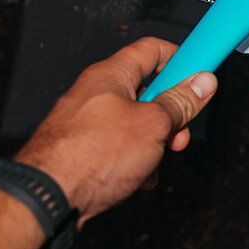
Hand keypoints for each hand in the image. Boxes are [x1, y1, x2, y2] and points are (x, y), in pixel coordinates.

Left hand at [14, 38, 215, 222]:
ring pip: (134, 124)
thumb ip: (180, 102)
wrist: (47, 198)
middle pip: (147, 91)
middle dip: (170, 115)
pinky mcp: (79, 150)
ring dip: (153, 144)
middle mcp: (95, 94)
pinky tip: (135, 179)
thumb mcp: (153, 125)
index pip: (152, 49)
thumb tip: (202, 83)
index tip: (200, 73)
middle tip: (181, 131)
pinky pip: (116, 147)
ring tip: (154, 163)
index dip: (180, 58)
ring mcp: (85, 123)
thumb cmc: (89, 155)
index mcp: (111, 75)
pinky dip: (132, 161)